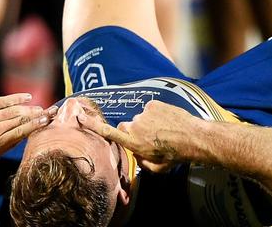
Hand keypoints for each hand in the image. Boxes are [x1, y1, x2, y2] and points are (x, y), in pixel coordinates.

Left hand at [0, 94, 55, 157]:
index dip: (36, 126)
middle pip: (22, 121)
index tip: (48, 122)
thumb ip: (7, 145)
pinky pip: (4, 101)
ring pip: (15, 111)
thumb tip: (25, 135)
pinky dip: (17, 98)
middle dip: (39, 116)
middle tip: (52, 112)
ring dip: (31, 109)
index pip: (22, 133)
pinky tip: (27, 98)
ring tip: (42, 107)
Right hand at [78, 100, 199, 172]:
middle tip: (153, 139)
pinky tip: (168, 122)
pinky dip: (158, 114)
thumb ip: (141, 162)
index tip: (80, 117)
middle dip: (136, 132)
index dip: (92, 125)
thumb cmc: (174, 155)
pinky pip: (151, 109)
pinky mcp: (153, 104)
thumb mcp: (155, 167)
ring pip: (141, 118)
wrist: (192, 137)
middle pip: (127, 127)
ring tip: (165, 131)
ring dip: (150, 123)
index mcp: (132, 142)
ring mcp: (143, 113)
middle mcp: (134, 126)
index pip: (107, 132)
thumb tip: (137, 155)